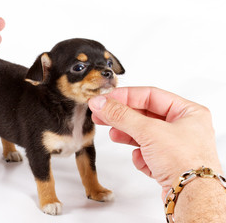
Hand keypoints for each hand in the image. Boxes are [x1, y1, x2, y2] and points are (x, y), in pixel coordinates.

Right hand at [88, 87, 222, 197]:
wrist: (191, 197)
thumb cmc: (185, 162)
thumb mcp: (149, 131)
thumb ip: (121, 115)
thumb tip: (101, 103)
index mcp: (188, 112)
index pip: (150, 95)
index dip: (125, 96)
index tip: (106, 99)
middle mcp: (184, 128)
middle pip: (145, 115)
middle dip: (122, 116)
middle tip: (101, 114)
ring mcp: (176, 147)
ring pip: (144, 134)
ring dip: (127, 135)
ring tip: (114, 134)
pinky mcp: (168, 163)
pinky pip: (148, 153)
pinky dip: (141, 156)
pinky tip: (142, 160)